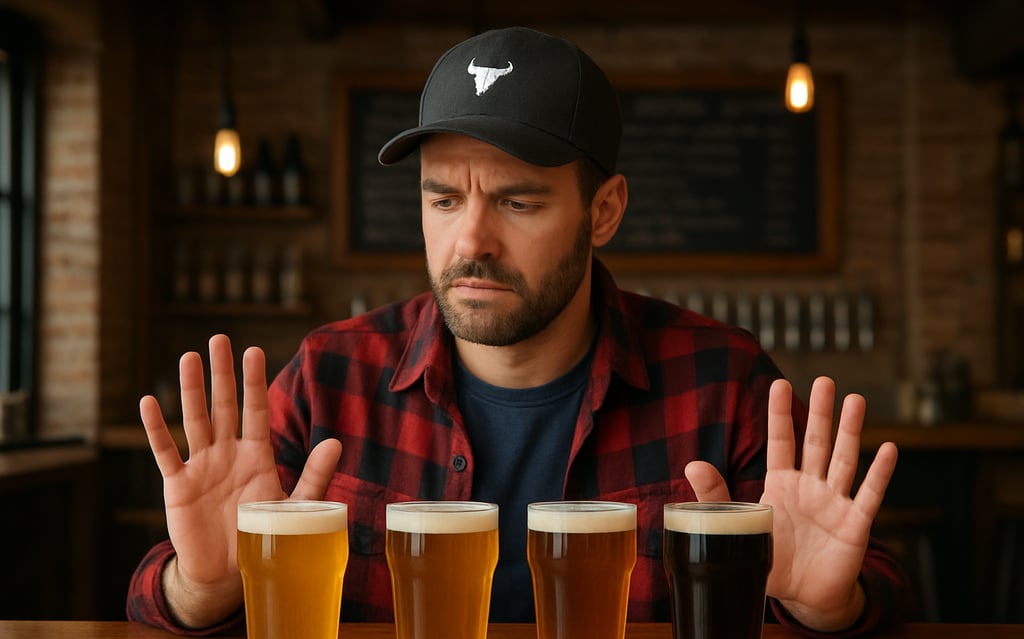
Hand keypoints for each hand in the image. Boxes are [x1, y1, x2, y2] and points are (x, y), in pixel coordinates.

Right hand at [140, 334, 341, 627]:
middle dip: (222, 374)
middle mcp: (227, 453)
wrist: (229, 571)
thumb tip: (336, 442)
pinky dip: (156, 429)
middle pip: (224, 406)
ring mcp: (201, 466)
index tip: (253, 351)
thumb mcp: (293, 504)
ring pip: (195, 420)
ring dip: (191, 390)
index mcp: (256, 455)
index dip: (254, 382)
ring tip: (189, 357)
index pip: (255, 411)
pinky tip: (149, 403)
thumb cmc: (263, 534)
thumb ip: (314, 475)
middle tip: (219, 338)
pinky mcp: (178, 485)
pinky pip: (165, 452)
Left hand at [685, 376, 897, 631]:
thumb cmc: (771, 557)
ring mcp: (834, 502)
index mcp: (781, 483)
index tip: (779, 384)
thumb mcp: (739, 525)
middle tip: (824, 380)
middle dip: (820, 412)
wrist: (802, 597)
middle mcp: (810, 486)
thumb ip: (717, 496)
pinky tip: (889, 448)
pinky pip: (869, 495)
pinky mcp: (854, 524)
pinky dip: (880, 473)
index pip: (781, 441)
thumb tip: (692, 463)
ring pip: (844, 459)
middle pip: (816, 442)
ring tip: (855, 400)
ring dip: (850, 431)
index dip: (780, 414)